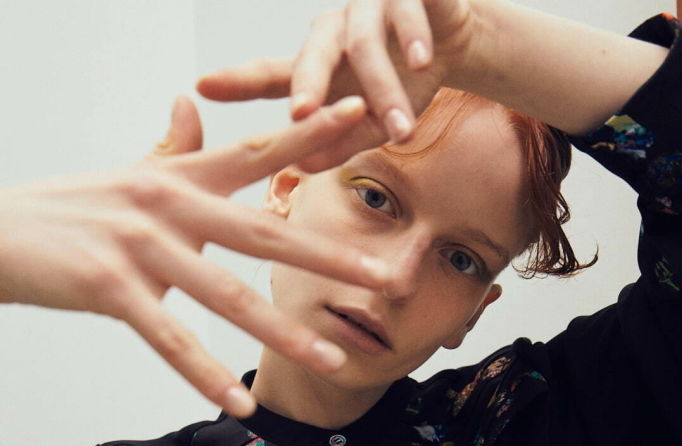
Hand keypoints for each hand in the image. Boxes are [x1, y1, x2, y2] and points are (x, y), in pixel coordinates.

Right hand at [0, 94, 390, 415]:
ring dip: (283, 331)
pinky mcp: (111, 285)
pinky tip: (240, 402)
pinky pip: (171, 338)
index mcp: (179, 177)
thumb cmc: (69, 211)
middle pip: (264, 229)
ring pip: (227, 294)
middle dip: (330, 254)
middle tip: (386, 275)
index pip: (260, 152)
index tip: (368, 118)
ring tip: (330, 359)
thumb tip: (191, 107)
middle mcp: (169, 204)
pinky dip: (206, 373)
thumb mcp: (127, 175)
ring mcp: (141, 245)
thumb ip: (169, 148)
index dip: (316, 135)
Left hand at [197, 0, 478, 172]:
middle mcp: (334, 30)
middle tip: (300, 115)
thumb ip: (338, 141)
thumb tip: (300, 166)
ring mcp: (368, 6)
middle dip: (307, 86)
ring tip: (401, 132)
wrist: (452, 42)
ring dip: (383, 91)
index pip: (271, 75)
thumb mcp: (370, 121)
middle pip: (312, 55)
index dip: (238, 81)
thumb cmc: (401, 83)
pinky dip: (413, 37)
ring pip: (365, 45)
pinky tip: (421, 61)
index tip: (203, 87)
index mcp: (316, 63)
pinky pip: (406, 11)